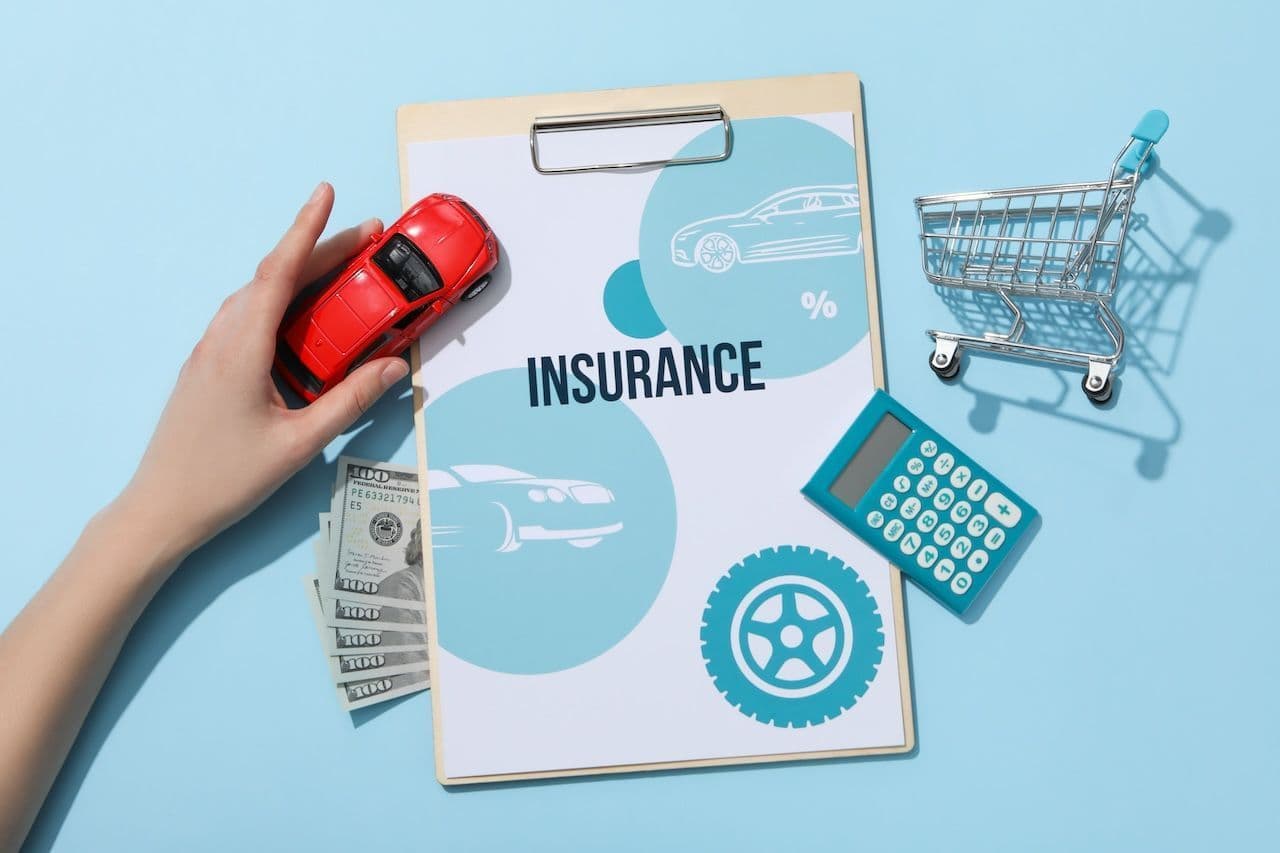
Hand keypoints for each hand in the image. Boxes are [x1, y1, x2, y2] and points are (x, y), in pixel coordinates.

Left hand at [118, 183, 408, 564]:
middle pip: (275, 278)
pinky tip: (306, 320)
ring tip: (345, 274)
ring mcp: (210, 352)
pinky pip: (250, 319)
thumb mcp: (300, 443)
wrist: (162, 507)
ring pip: (260, 296)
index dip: (306, 228)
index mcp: (241, 349)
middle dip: (321, 250)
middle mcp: (221, 339)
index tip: (326, 193)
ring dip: (302, 277)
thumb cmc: (224, 479)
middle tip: (367, 238)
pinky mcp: (209, 368)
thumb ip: (349, 401)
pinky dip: (284, 304)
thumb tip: (393, 368)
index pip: (279, 272)